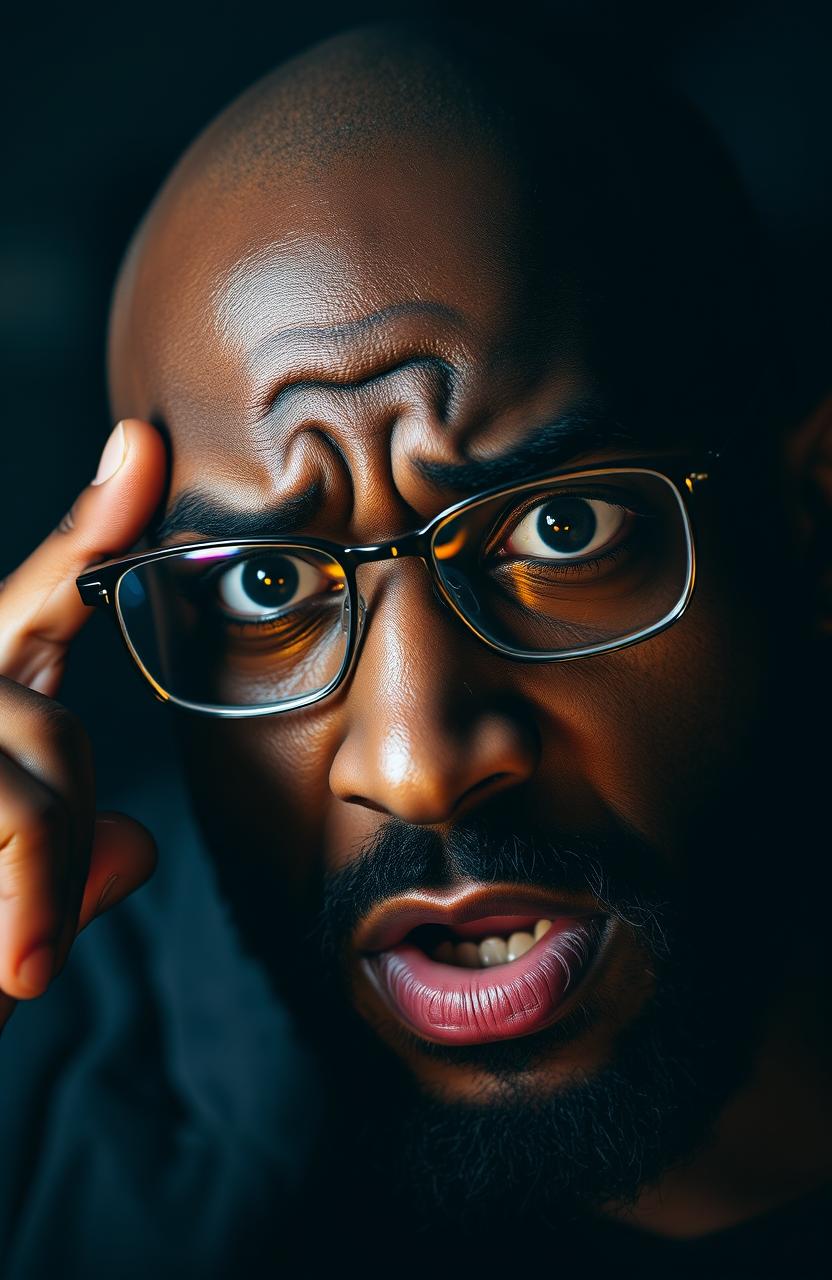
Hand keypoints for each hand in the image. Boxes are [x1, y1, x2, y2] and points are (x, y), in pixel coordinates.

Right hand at [0, 419, 166, 1031]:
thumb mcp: (4, 928)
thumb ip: (63, 872)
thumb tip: (137, 848)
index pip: (38, 610)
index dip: (93, 530)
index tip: (144, 449)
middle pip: (50, 729)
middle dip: (63, 836)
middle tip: (31, 955)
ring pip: (29, 785)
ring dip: (35, 891)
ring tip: (10, 972)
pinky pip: (10, 820)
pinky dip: (25, 909)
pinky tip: (11, 972)